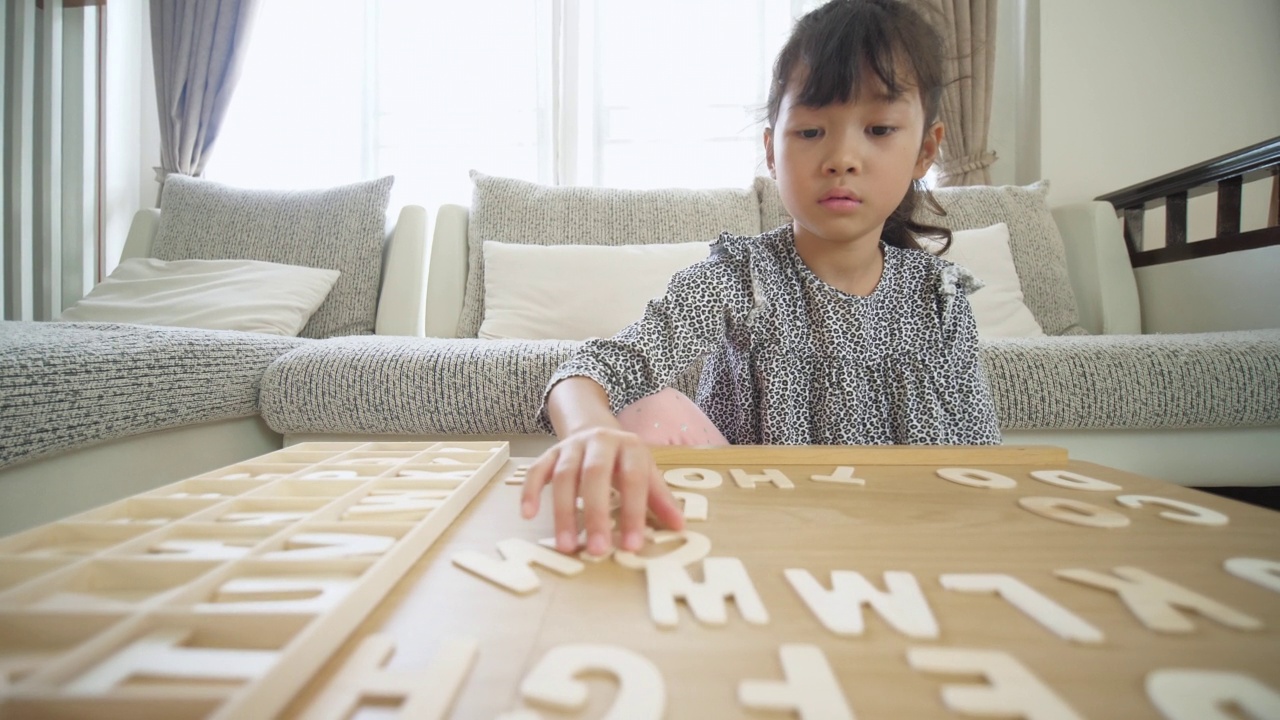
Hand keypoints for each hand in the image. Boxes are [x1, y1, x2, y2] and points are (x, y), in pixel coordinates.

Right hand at [521, 426, 684, 555]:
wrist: (595, 429)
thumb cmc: (624, 461)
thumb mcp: (646, 472)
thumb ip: (660, 499)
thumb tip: (680, 526)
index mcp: (630, 446)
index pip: (633, 479)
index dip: (633, 512)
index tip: (631, 545)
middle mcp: (599, 441)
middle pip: (595, 476)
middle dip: (596, 514)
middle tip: (597, 550)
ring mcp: (571, 446)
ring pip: (564, 476)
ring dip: (563, 512)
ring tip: (566, 545)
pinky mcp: (549, 453)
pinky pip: (536, 470)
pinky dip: (530, 491)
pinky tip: (528, 515)